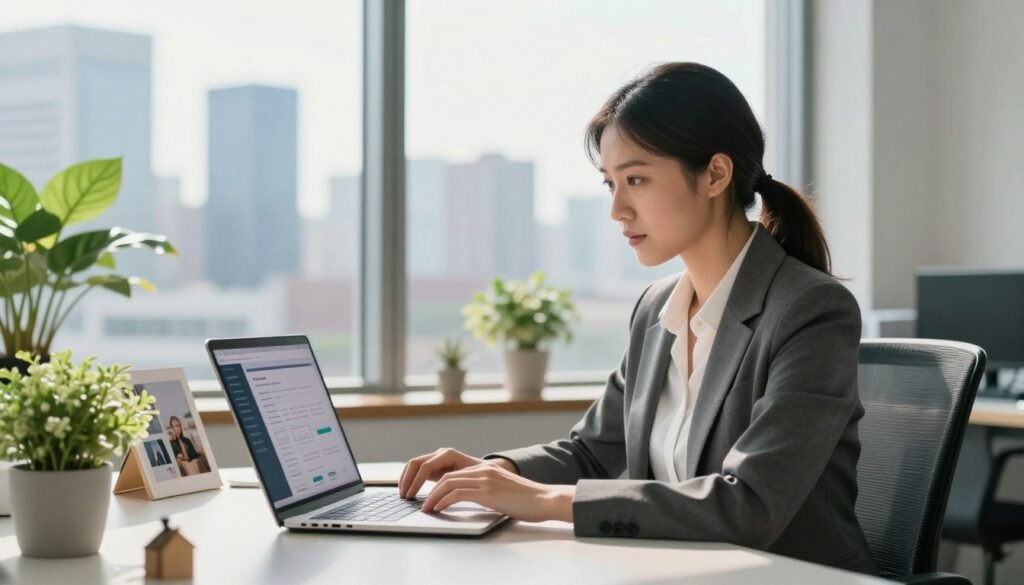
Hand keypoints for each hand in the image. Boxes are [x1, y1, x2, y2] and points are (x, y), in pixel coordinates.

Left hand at [420, 464, 574, 522]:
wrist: (545, 499)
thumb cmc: (526, 500)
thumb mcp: (500, 491)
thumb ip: (483, 490)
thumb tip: (466, 499)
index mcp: (485, 469)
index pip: (451, 471)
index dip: (435, 483)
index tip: (425, 494)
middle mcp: (482, 470)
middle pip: (445, 475)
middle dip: (427, 487)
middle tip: (418, 501)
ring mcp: (484, 479)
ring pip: (447, 483)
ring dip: (432, 496)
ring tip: (425, 508)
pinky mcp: (487, 492)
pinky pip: (456, 494)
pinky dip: (443, 501)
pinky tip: (437, 509)